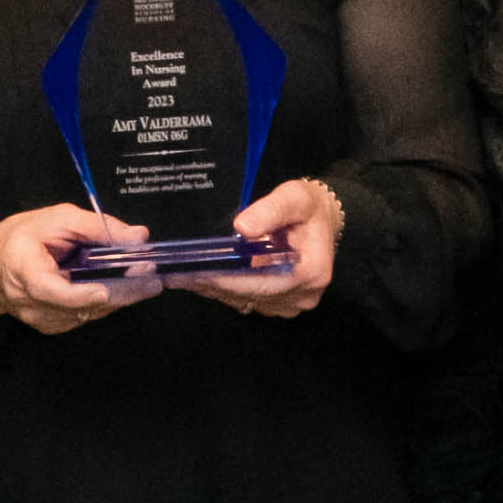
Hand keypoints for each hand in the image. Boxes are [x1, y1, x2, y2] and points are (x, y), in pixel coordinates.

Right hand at [0, 204, 152, 336]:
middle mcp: (29, 301)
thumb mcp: (57, 218)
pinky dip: (105, 302)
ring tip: (144, 279)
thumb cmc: (23, 237)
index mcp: (22, 269)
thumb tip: (137, 236)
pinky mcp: (52, 327)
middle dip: (120, 292)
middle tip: (151, 280)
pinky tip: (120, 287)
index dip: (78, 294)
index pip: (49, 290)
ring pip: (88, 313)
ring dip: (118, 297)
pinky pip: (86, 316)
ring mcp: (40, 319)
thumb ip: (97, 226)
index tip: (105, 290)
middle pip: (80, 306)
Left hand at [170, 178, 342, 314]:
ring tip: (185, 276)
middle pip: (250, 294)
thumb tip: (242, 226)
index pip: (260, 282)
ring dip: (217, 290)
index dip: (226, 278)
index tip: (196, 270)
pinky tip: (205, 279)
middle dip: (214, 284)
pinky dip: (227, 291)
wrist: (324, 221)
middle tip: (178, 273)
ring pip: (246, 301)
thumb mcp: (294, 198)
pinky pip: (249, 301)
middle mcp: (303, 295)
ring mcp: (293, 304)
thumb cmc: (309, 208)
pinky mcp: (282, 305)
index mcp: (311, 273)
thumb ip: (269, 211)